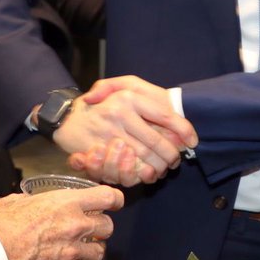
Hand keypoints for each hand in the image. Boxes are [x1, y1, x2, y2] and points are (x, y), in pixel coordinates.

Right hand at [0, 184, 121, 259]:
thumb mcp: (16, 201)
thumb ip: (35, 201)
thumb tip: (34, 202)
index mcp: (66, 203)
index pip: (107, 197)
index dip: (114, 199)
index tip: (113, 203)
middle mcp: (75, 226)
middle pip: (108, 227)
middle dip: (101, 229)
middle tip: (90, 231)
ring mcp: (71, 251)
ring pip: (98, 253)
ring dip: (89, 253)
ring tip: (75, 251)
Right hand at [56, 76, 196, 184]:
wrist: (67, 117)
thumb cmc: (102, 103)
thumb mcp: (121, 86)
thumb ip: (148, 94)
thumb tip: (175, 120)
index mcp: (129, 96)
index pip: (165, 115)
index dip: (183, 130)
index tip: (193, 141)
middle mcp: (120, 112)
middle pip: (157, 141)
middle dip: (171, 155)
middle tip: (176, 160)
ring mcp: (109, 132)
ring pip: (145, 157)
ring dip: (159, 166)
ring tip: (163, 168)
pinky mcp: (99, 151)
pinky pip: (126, 167)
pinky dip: (141, 173)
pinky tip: (147, 173)